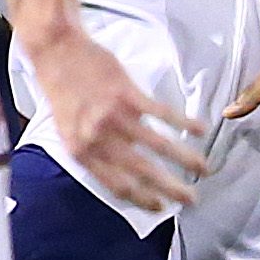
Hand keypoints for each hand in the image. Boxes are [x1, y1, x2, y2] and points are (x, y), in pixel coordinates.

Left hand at [20, 23, 203, 211]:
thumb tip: (124, 169)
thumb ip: (94, 152)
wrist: (56, 52)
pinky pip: (164, 114)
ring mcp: (115, 116)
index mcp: (81, 152)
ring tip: (203, 169)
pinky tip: (200, 130)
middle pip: (143, 172)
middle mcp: (99, 139)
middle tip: (190, 198)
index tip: (161, 207)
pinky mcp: (129, 94)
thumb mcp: (68, 130)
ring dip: (185, 160)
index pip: (118, 186)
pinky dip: (185, 124)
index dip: (143, 200)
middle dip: (171, 189)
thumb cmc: (62, 90)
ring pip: (159, 146)